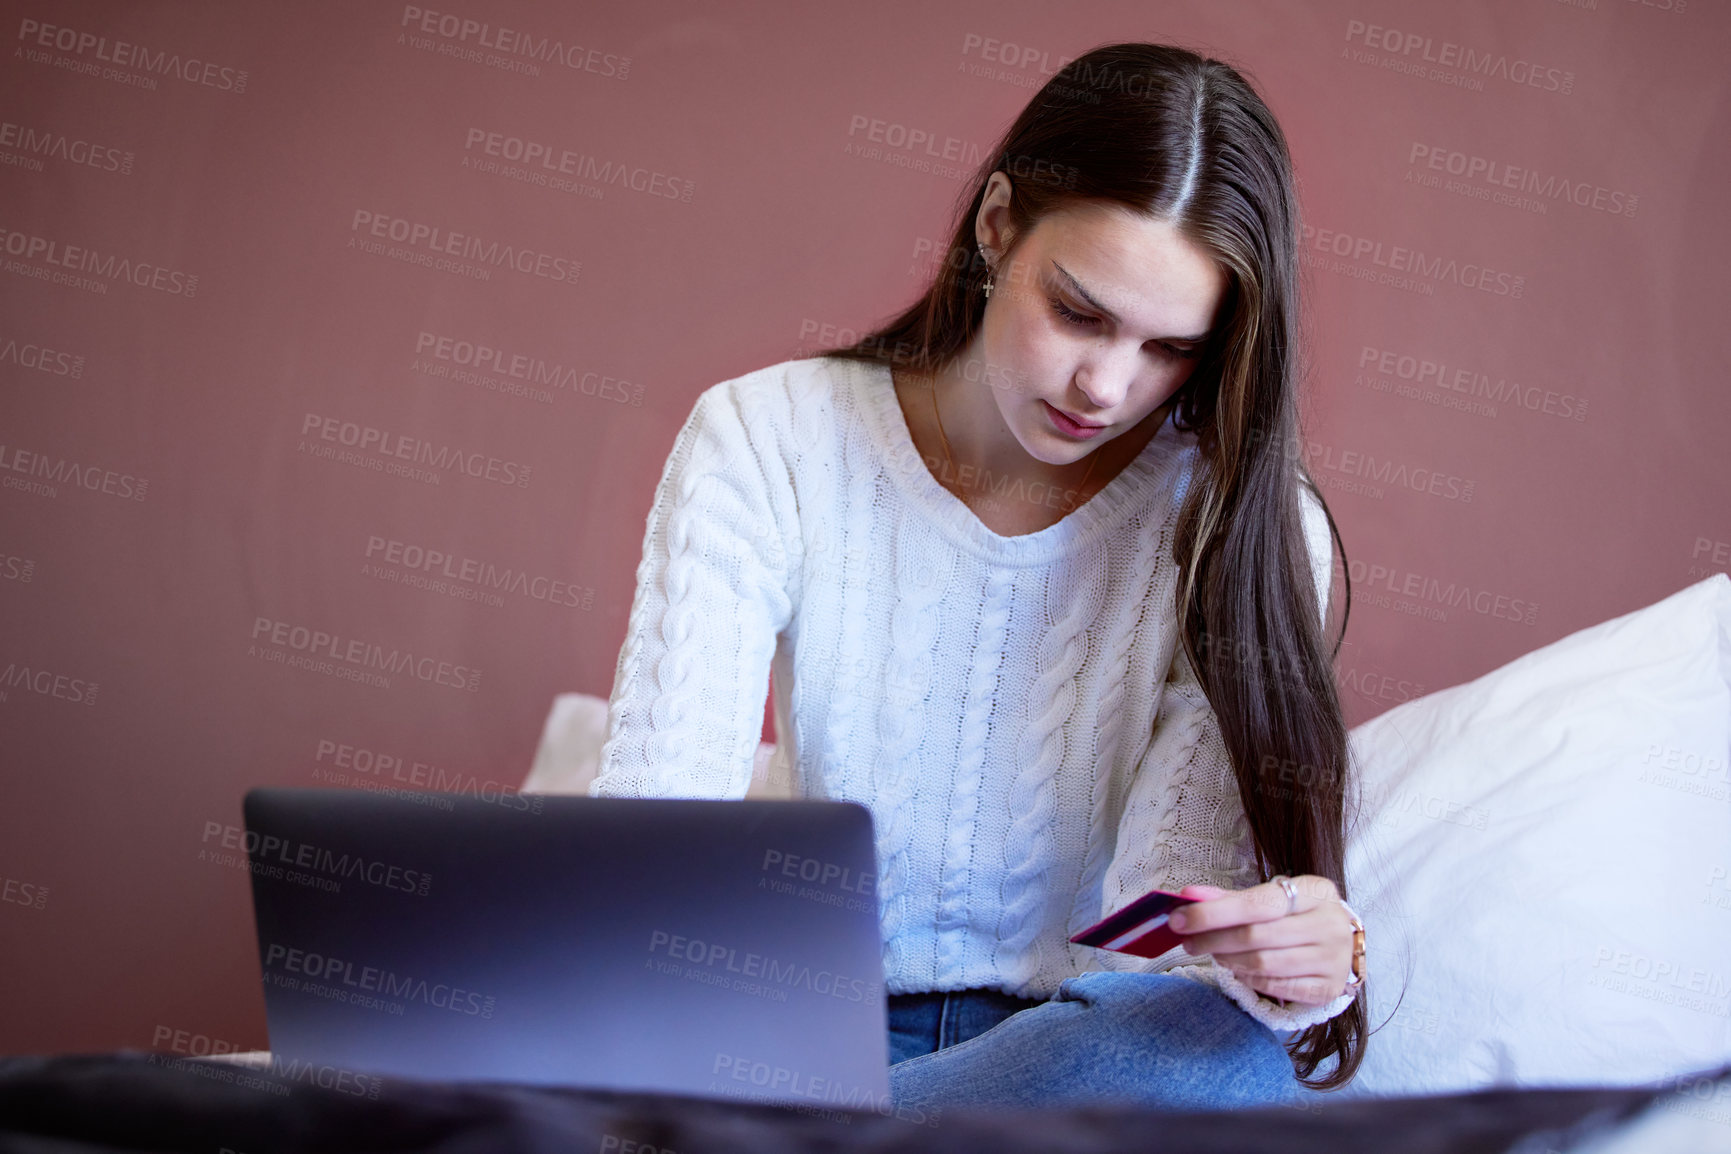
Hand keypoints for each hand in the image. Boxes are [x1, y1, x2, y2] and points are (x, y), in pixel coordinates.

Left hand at [1166, 875, 1355, 1005]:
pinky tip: (1238, 970)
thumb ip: (1232, 898)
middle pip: (1256, 935)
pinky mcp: (1329, 988)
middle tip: (1188, 941)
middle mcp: (1330, 924)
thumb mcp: (1273, 899)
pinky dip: (1250, 979)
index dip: (1213, 912)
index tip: (1178, 919)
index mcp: (1317, 891)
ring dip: (1228, 960)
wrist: (1342, 943)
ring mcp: (1334, 959)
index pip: (1257, 903)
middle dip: (1213, 939)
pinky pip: (1277, 987)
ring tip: (1213, 953)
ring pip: (1264, 963)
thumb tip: (1189, 895)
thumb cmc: (1298, 916)